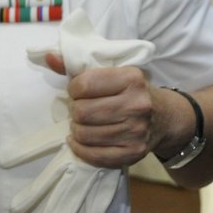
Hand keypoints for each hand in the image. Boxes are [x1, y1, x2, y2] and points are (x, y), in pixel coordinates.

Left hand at [42, 53, 161, 168]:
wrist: (164, 117)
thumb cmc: (130, 92)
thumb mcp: (112, 73)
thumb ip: (78, 66)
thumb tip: (48, 57)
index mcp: (131, 79)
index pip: (84, 85)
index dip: (74, 89)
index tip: (78, 92)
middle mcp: (137, 105)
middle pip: (82, 112)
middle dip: (75, 111)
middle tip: (80, 110)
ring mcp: (137, 131)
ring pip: (85, 135)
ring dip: (76, 130)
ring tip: (82, 124)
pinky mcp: (134, 152)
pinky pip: (94, 156)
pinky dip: (81, 149)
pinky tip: (80, 141)